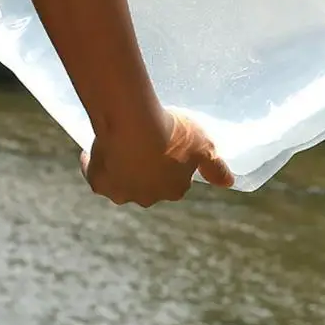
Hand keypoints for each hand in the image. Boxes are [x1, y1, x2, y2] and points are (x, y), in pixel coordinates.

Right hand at [80, 109, 234, 206]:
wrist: (134, 126)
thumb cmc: (173, 133)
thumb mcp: (203, 145)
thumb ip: (215, 166)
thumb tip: (230, 183)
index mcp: (174, 190)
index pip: (176, 181)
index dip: (172, 164)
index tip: (168, 147)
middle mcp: (147, 197)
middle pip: (147, 185)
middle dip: (146, 170)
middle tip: (143, 144)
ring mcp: (122, 193)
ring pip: (121, 182)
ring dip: (121, 169)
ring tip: (120, 145)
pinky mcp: (98, 183)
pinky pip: (95, 173)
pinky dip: (94, 163)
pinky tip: (94, 149)